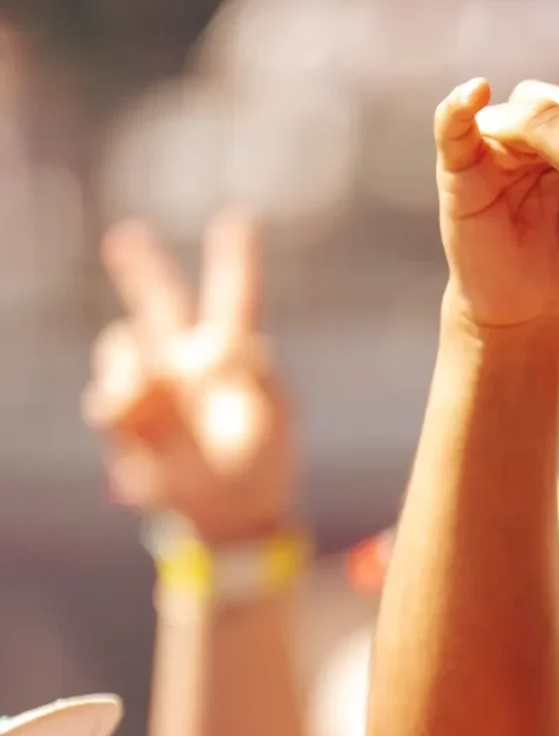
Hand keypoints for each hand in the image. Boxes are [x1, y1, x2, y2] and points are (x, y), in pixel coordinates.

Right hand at [83, 213, 292, 543]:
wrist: (233, 515)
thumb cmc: (266, 466)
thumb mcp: (275, 419)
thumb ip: (263, 376)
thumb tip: (241, 343)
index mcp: (231, 357)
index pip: (234, 297)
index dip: (236, 259)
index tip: (241, 220)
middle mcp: (187, 363)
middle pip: (159, 302)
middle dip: (142, 269)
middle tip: (127, 237)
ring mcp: (153, 389)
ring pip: (122, 345)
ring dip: (131, 364)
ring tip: (151, 390)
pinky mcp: (126, 420)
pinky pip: (106, 398)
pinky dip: (116, 402)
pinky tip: (129, 414)